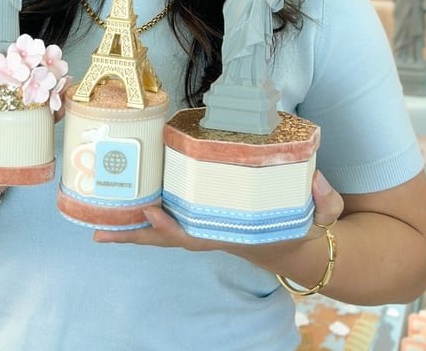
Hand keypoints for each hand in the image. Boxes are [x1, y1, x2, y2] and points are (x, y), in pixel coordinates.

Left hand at [93, 169, 343, 274]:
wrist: (301, 244)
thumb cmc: (305, 225)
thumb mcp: (323, 216)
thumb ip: (326, 201)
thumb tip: (319, 181)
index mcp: (234, 233)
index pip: (197, 235)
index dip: (172, 228)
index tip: (153, 213)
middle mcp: (213, 233)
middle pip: (167, 238)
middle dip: (135, 235)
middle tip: (99, 231)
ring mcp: (206, 228)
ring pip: (164, 232)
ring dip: (134, 229)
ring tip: (100, 224)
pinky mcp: (205, 218)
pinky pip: (172, 221)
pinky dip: (150, 217)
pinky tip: (131, 208)